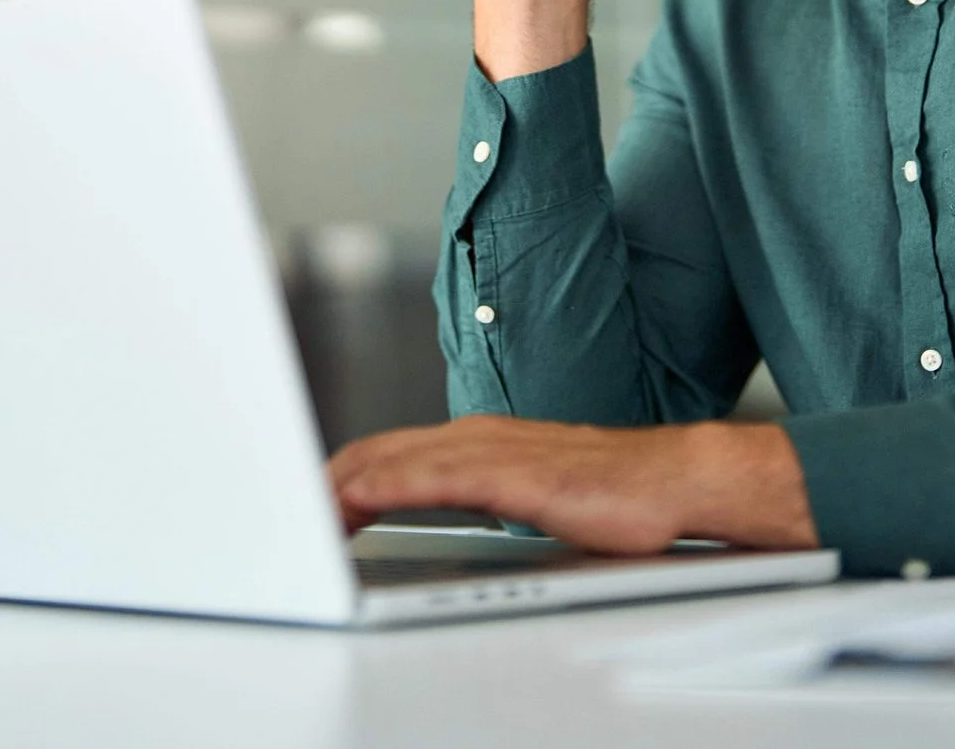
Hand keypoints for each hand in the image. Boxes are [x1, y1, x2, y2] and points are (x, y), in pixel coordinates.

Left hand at [326, 415, 815, 553]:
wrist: (674, 482)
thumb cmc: (612, 494)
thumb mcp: (528, 496)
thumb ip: (480, 498)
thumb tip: (435, 517)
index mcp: (475, 441)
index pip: (383, 454)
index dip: (333, 478)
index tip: (299, 506)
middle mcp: (474, 436)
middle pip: (371, 452)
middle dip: (319, 483)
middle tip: (280, 518)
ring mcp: (489, 450)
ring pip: (388, 459)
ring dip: (335, 487)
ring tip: (296, 517)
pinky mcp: (508, 473)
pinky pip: (427, 477)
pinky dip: (380, 486)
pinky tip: (352, 503)